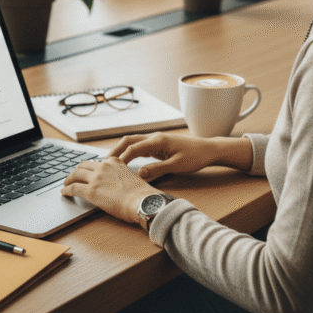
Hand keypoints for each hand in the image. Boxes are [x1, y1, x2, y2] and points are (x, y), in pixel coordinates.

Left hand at [61, 156, 160, 223]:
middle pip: (83, 166)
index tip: (86, 172)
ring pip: (75, 174)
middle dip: (76, 171)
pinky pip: (73, 188)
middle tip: (73, 177)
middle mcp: (103, 166)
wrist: (142, 201)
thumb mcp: (130, 176)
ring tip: (66, 184)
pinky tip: (64, 193)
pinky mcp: (91, 191)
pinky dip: (66, 190)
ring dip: (69, 179)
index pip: (96, 162)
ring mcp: (96, 178)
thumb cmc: (140, 194)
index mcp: (113, 161)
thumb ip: (119, 175)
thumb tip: (113, 184)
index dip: (88, 168)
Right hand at [109, 132, 252, 180]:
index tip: (110, 167)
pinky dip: (131, 153)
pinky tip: (126, 162)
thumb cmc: (195, 157)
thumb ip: (157, 169)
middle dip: (115, 150)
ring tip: (110, 163)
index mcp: (158, 141)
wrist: (209, 150)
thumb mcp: (177, 166)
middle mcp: (155, 138)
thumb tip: (139, 174)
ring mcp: (156, 141)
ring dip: (122, 151)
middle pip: (129, 140)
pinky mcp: (159, 146)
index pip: (133, 148)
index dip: (121, 158)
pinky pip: (140, 148)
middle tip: (103, 162)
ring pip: (134, 143)